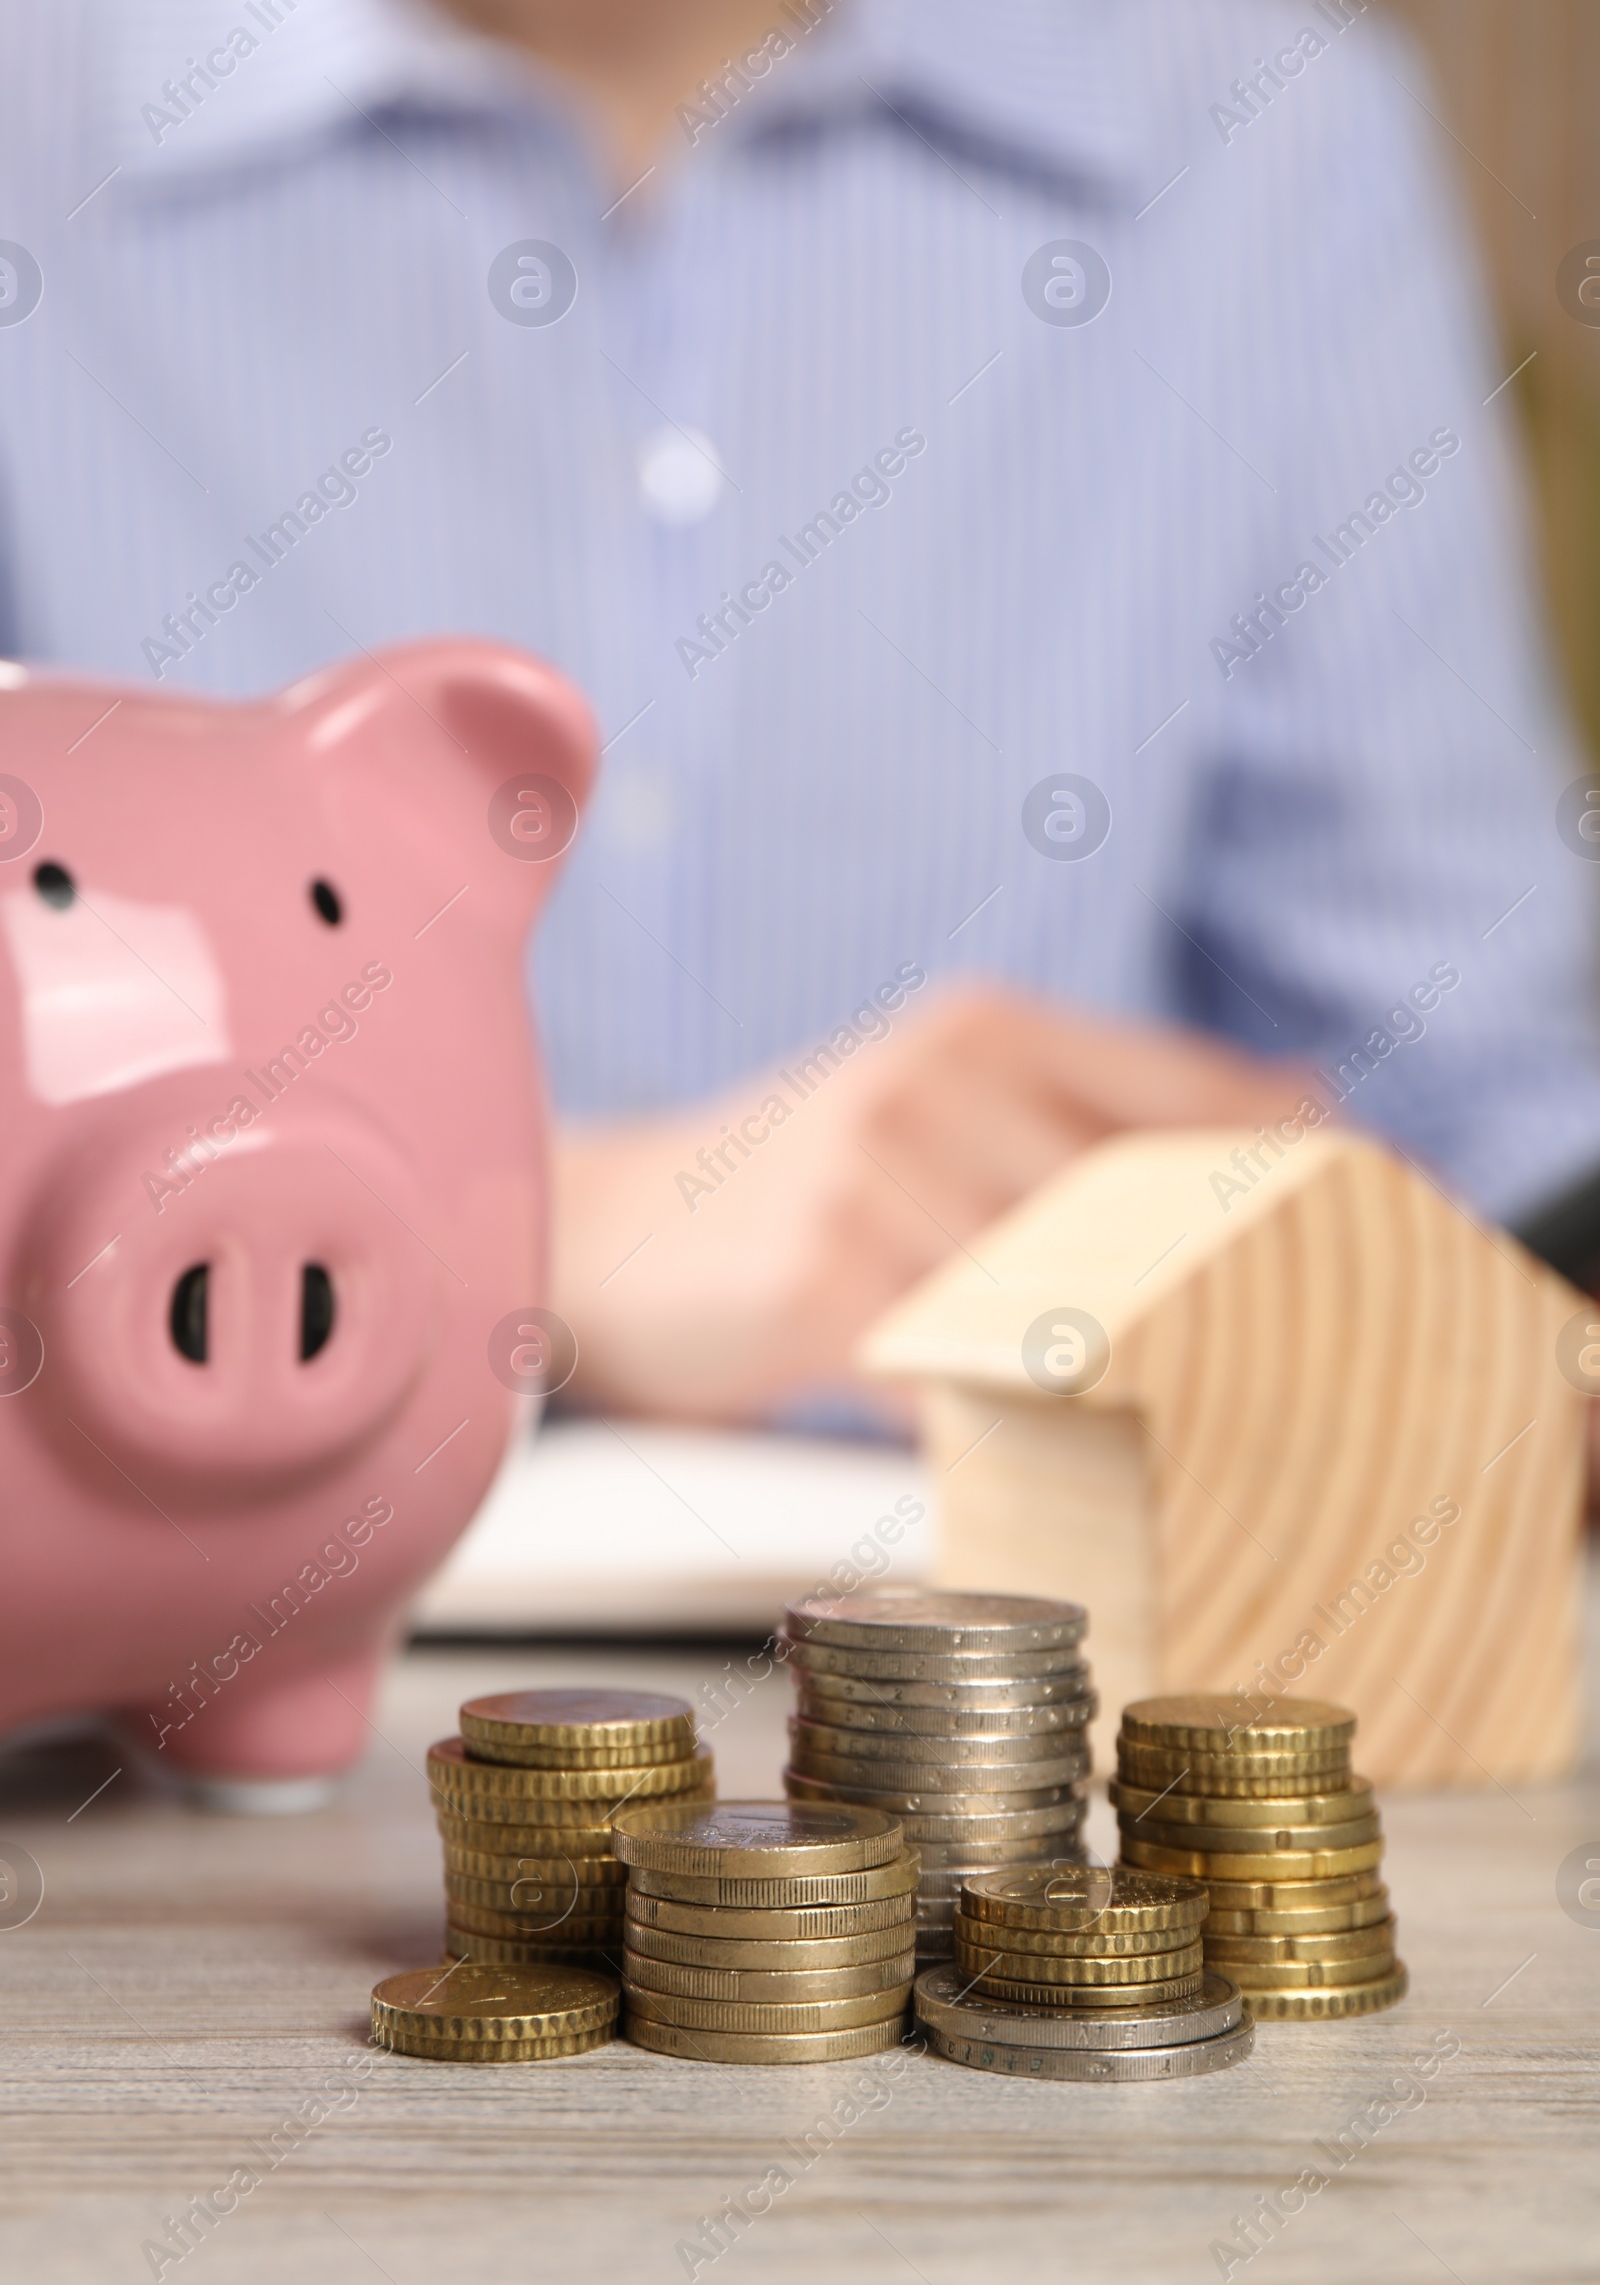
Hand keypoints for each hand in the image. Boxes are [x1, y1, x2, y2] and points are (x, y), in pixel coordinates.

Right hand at [549, 982, 1318, 1423]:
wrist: (610, 1225)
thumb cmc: (799, 1179)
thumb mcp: (934, 1102)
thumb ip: (1083, 1109)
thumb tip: (1295, 1103)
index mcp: (983, 1027)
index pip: (1190, 1091)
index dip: (1301, 1167)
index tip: (1389, 1233)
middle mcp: (937, 1082)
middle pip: (1146, 1202)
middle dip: (1237, 1291)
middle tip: (1315, 1369)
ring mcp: (876, 1180)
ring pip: (1063, 1296)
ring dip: (1137, 1374)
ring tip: (1208, 1432)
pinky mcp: (823, 1284)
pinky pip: (961, 1373)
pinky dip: (1017, 1425)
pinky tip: (1056, 1459)